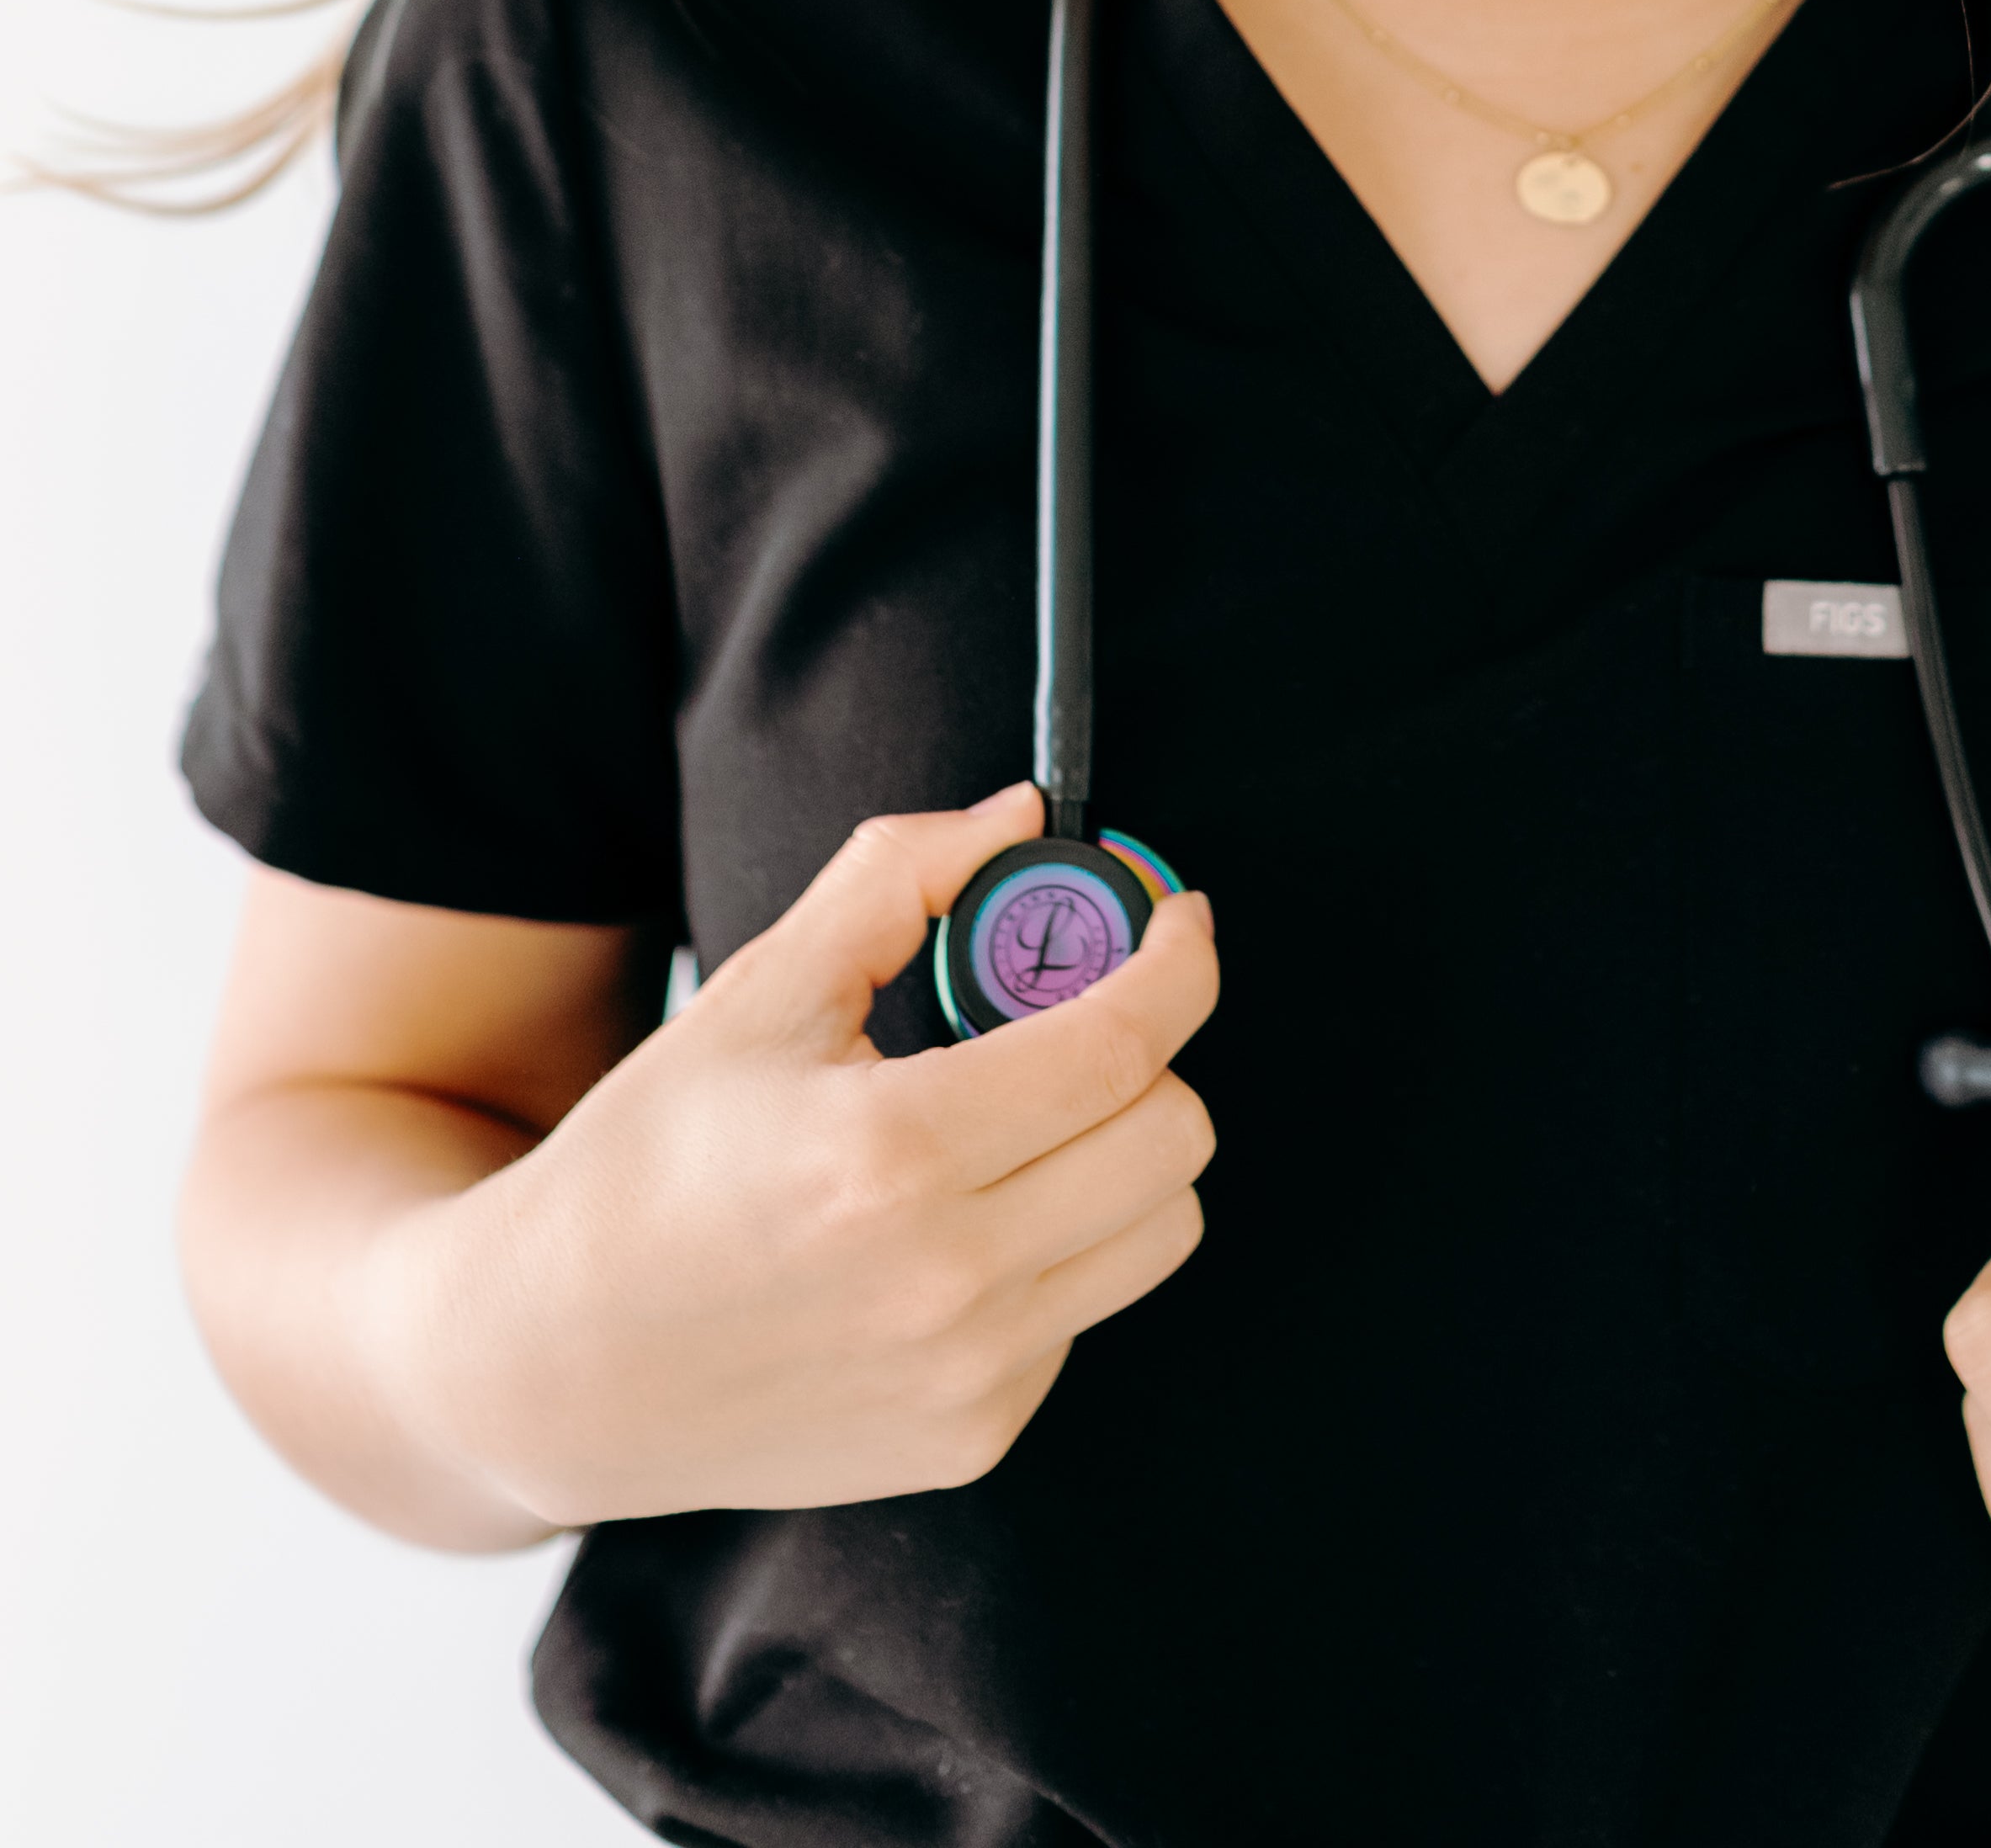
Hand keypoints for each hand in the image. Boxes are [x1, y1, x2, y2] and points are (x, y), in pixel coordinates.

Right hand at [369, 783, 1217, 1522]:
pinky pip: (1087, 1309)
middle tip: (1075, 1014)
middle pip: (1171, 1138)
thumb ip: (901, 878)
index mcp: (893, 1153)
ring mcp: (966, 1377)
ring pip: (1160, 1228)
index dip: (1178, 961)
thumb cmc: (650, 1160)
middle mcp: (947, 1280)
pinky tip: (964, 1219)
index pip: (1121, 1046)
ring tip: (1024, 1116)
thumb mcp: (761, 990)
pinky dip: (1061, 1244)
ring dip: (1124, 1149)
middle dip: (1149, 1051)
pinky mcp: (969, 1439)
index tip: (1179, 917)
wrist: (547, 1363)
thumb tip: (1020, 816)